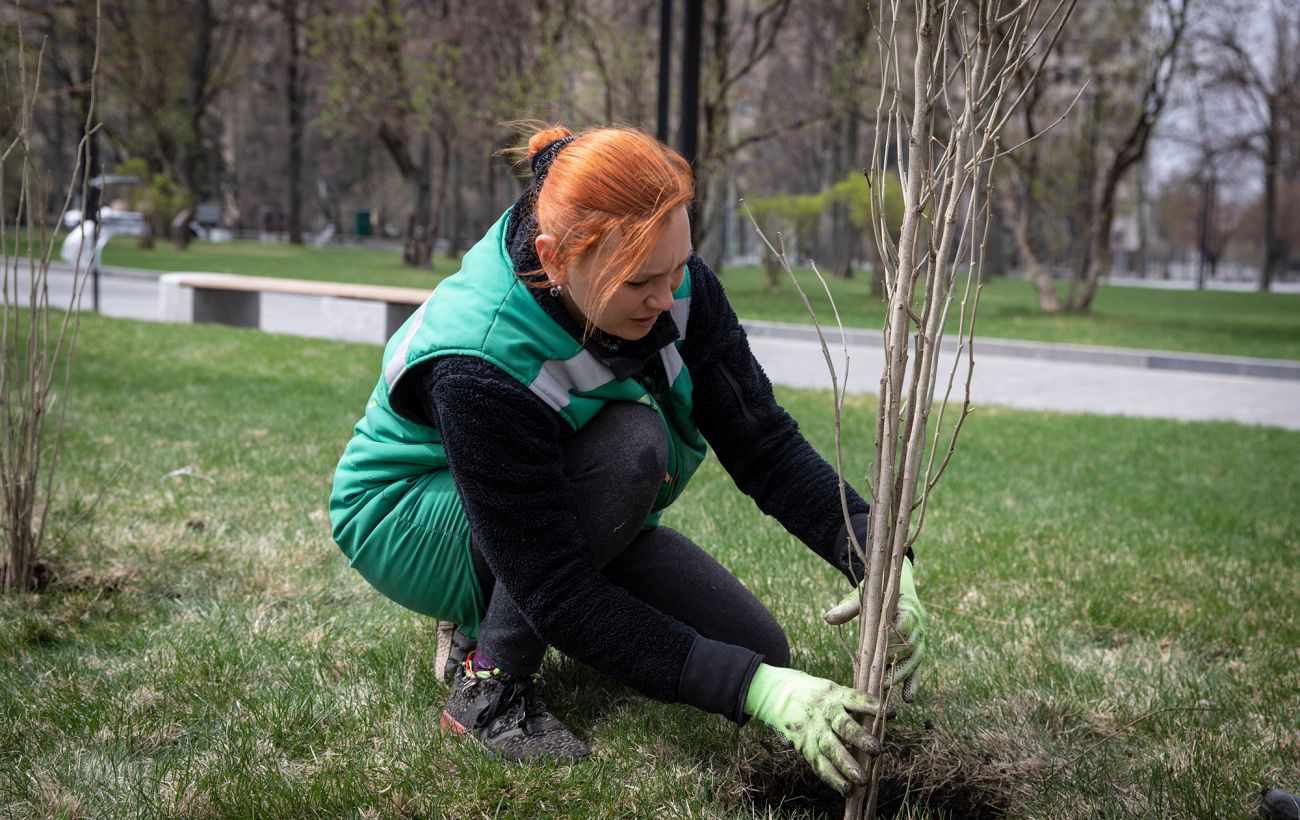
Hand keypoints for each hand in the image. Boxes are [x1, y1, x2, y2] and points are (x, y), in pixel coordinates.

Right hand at [743, 663, 888, 794]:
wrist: (778, 695)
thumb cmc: (816, 695)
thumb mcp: (832, 690)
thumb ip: (853, 705)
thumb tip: (883, 721)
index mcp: (833, 694)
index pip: (855, 698)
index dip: (872, 706)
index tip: (890, 713)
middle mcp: (824, 712)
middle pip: (843, 725)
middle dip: (859, 738)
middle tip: (876, 750)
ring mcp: (813, 730)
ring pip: (830, 748)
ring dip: (846, 765)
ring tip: (862, 780)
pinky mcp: (804, 746)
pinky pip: (819, 764)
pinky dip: (832, 778)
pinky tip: (846, 789)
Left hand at [823, 556, 928, 701]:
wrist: (900, 589)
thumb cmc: (879, 595)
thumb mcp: (864, 599)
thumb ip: (847, 608)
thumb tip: (826, 618)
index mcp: (906, 609)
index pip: (903, 625)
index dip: (893, 639)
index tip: (880, 652)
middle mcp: (917, 627)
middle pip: (908, 648)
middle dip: (894, 665)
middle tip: (878, 680)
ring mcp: (919, 641)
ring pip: (913, 661)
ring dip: (901, 676)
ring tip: (885, 690)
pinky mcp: (917, 652)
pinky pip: (917, 669)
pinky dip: (913, 684)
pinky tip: (907, 699)